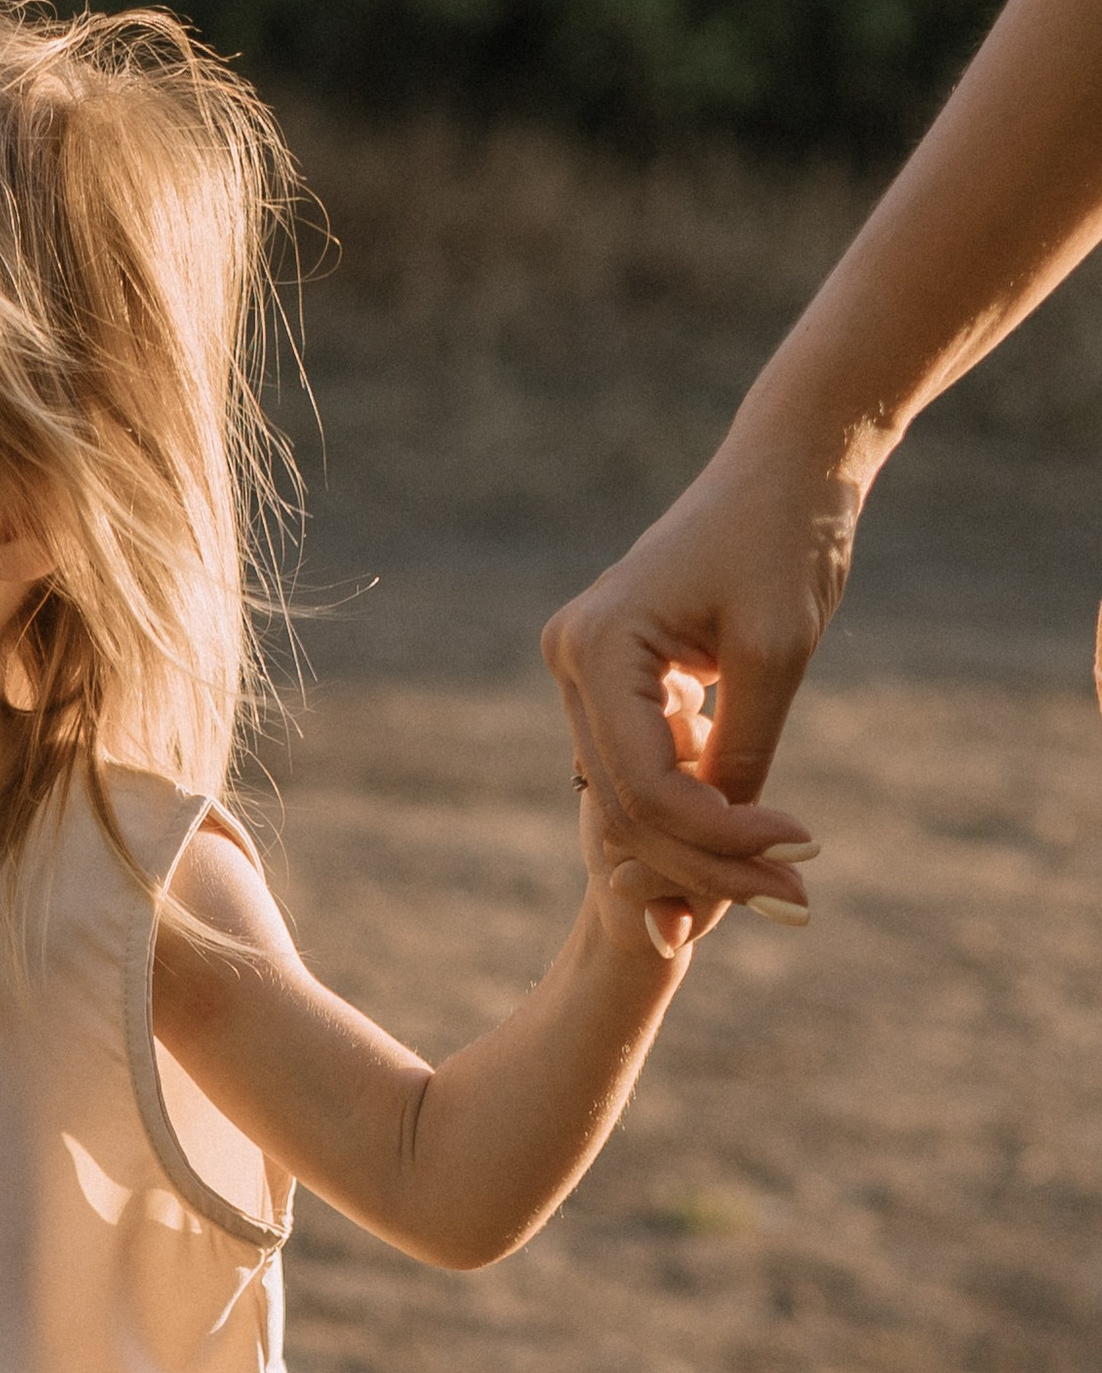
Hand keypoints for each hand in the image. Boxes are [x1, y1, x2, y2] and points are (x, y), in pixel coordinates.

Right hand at [544, 435, 835, 908]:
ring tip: (782, 882)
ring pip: (629, 796)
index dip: (718, 837)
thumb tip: (739, 853)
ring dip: (701, 846)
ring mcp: (583, 668)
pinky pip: (641, 765)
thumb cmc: (784, 543)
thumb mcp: (774, 656)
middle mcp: (571, 658)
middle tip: (795, 901)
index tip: (802, 854)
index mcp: (596, 645)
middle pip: (625, 803)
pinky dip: (695, 807)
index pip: (644, 783)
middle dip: (707, 861)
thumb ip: (744, 754)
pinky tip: (752, 838)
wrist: (785, 472)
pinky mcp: (613, 676)